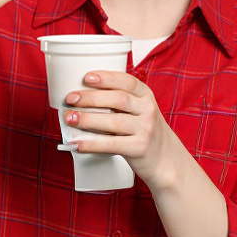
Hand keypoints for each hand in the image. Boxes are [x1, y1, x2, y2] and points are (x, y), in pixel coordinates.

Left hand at [62, 70, 180, 188]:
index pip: (127, 82)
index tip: (87, 77)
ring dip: (88, 119)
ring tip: (70, 118)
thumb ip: (120, 101)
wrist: (166, 159)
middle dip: (91, 98)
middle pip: (118, 99)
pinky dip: (92, 144)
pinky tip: (78, 143)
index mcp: (146, 96)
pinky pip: (111, 145)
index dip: (106, 78)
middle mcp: (148, 110)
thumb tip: (81, 97)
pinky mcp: (139, 148)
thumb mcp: (140, 110)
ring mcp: (146, 130)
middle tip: (70, 99)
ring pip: (113, 121)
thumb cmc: (144, 131)